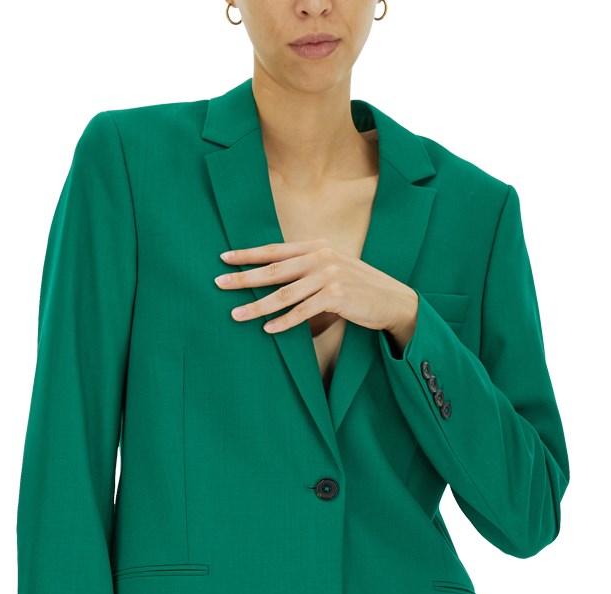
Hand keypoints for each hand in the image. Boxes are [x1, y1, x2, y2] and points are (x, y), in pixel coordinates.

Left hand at [217, 238, 418, 349]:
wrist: (391, 299)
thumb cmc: (358, 288)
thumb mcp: (332, 270)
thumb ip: (306, 270)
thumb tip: (276, 280)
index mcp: (316, 247)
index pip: (275, 250)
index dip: (248, 254)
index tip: (224, 258)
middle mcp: (320, 258)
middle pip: (274, 269)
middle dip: (244, 278)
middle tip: (219, 284)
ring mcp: (329, 276)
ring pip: (284, 294)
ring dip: (257, 306)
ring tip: (236, 315)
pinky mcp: (337, 297)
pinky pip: (303, 313)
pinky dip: (284, 322)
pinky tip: (268, 329)